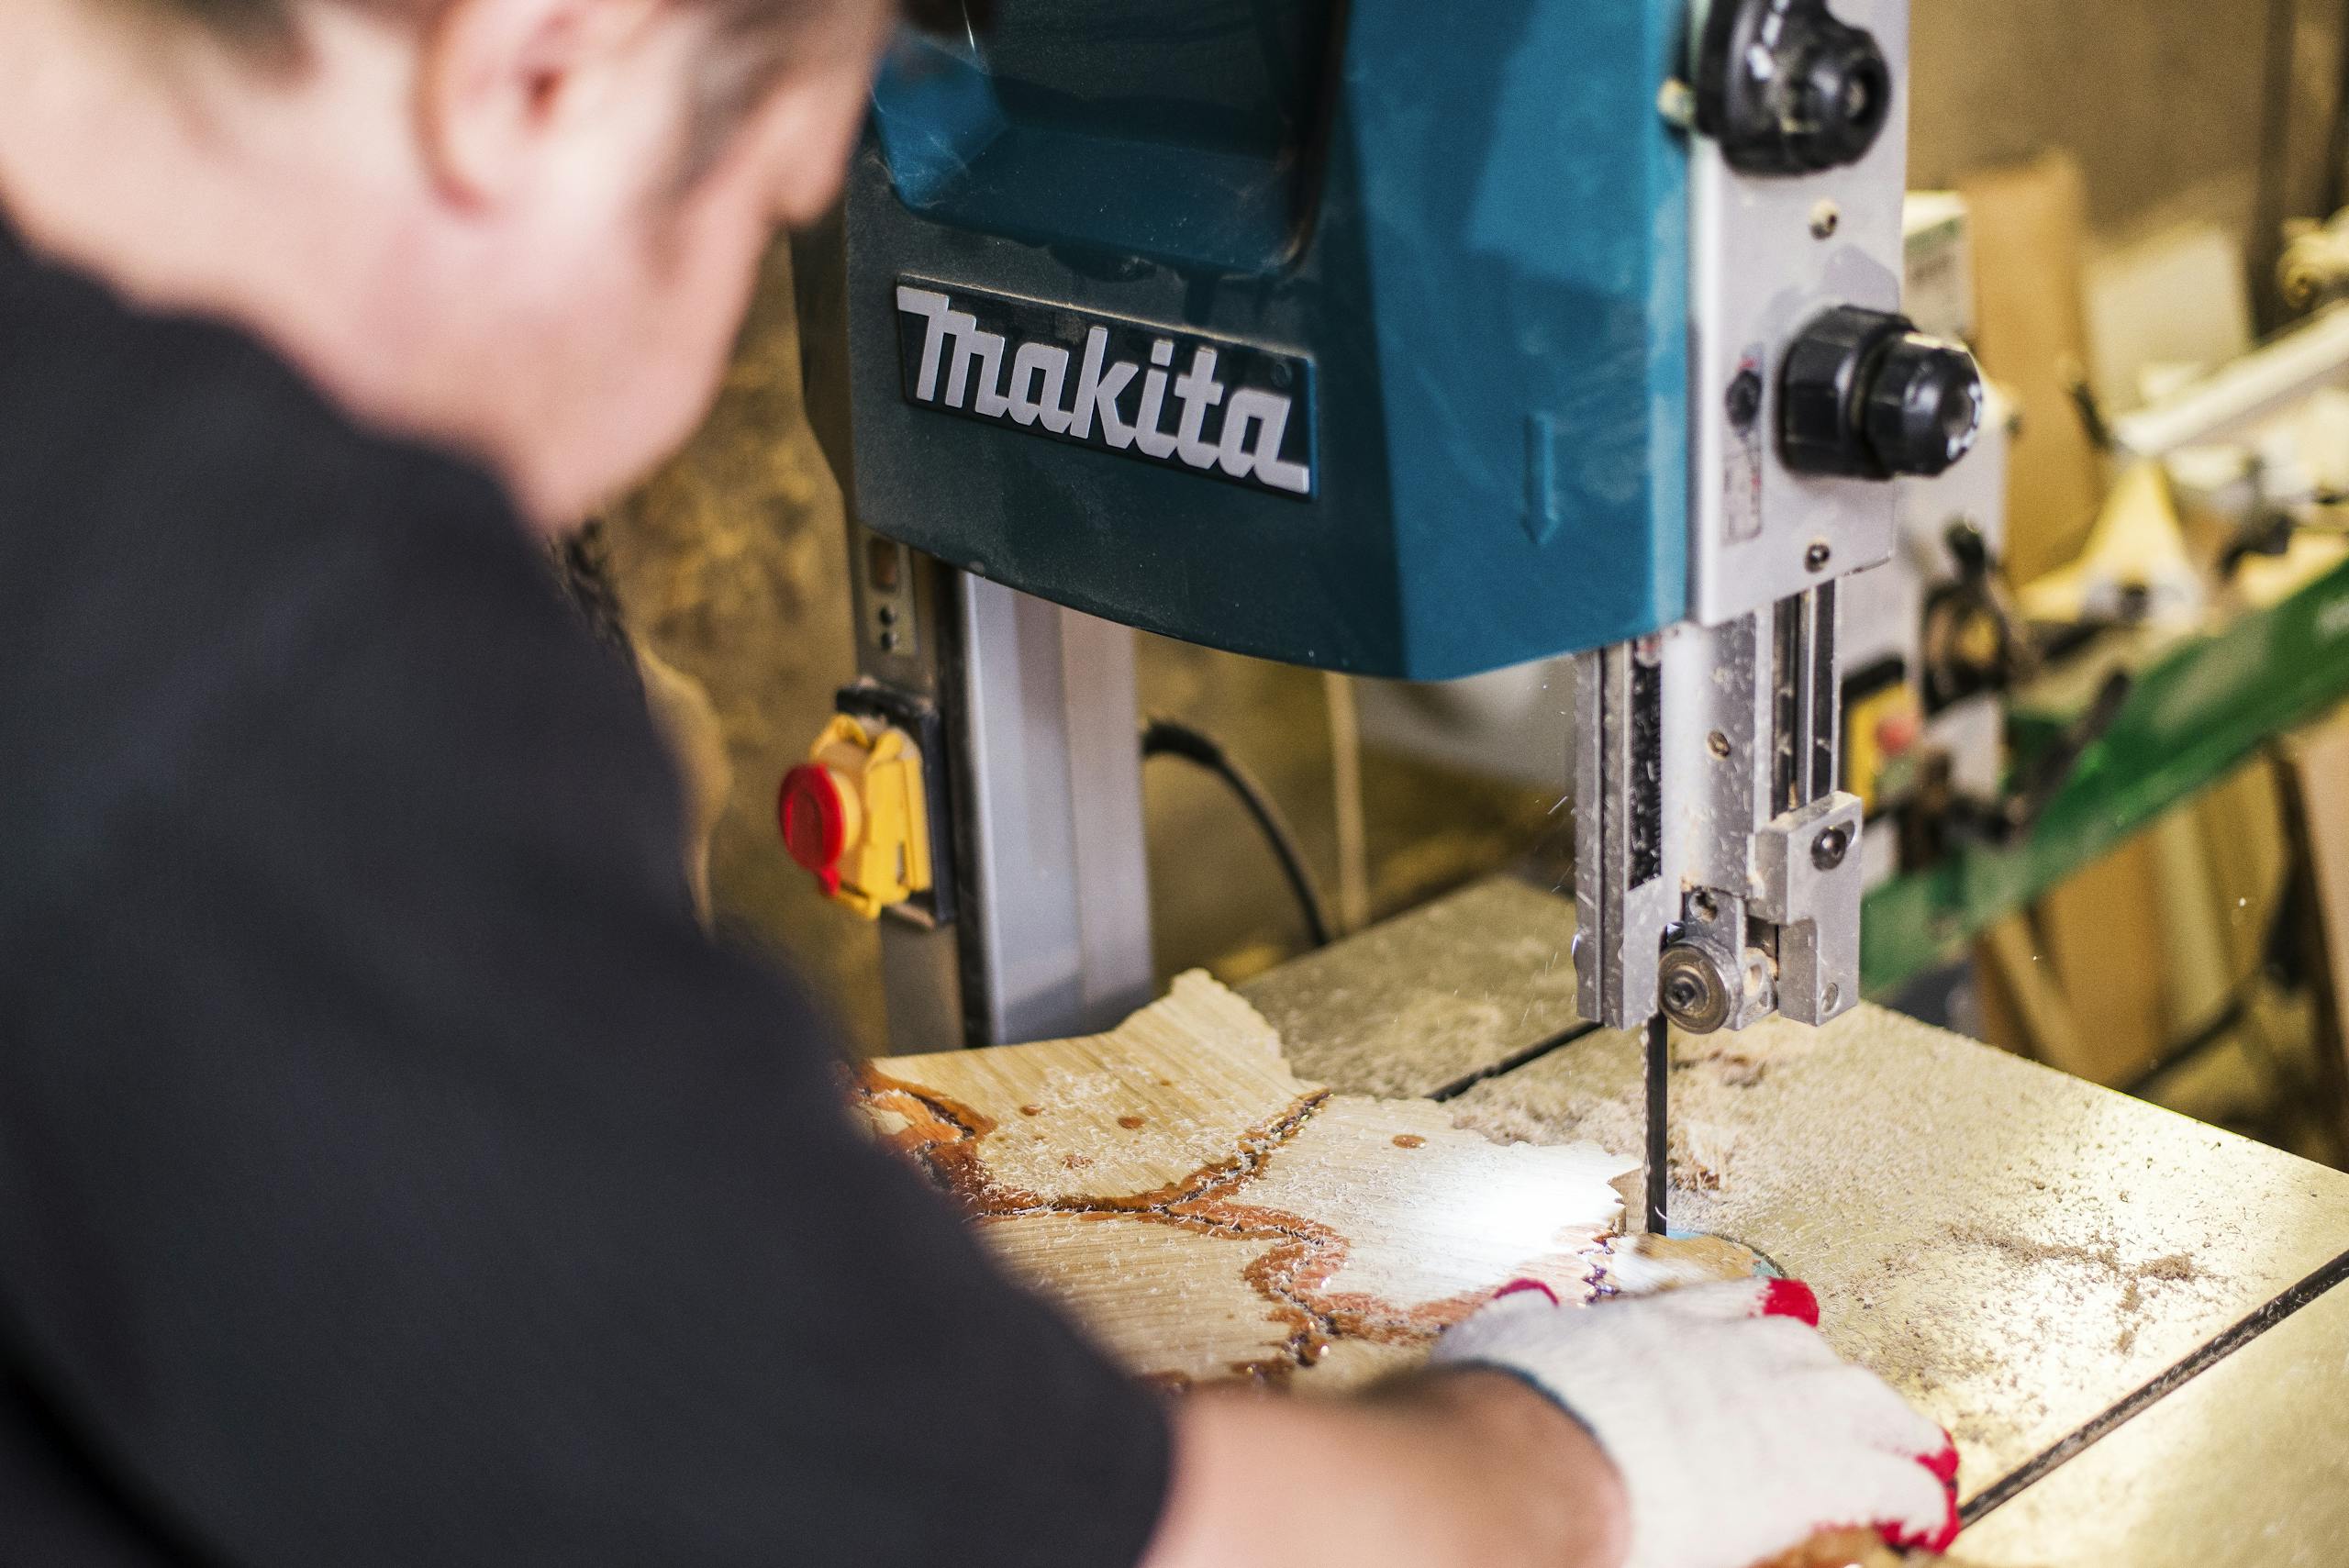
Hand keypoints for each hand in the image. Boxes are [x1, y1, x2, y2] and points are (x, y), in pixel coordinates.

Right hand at [1431, 1277, 1958, 1567]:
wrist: (1538, 1451)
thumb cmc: (1506, 1408)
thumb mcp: (1501, 1346)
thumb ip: (1524, 1333)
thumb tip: (1509, 1321)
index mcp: (1649, 1328)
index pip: (1720, 1308)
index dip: (1754, 1318)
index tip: (1776, 1317)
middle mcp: (1719, 1352)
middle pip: (1798, 1342)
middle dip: (1827, 1367)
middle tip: (1849, 1392)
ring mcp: (1770, 1402)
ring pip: (1860, 1395)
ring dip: (1891, 1421)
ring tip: (1916, 1442)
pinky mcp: (1808, 1468)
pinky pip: (1888, 1478)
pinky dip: (1914, 1495)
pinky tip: (1928, 1515)